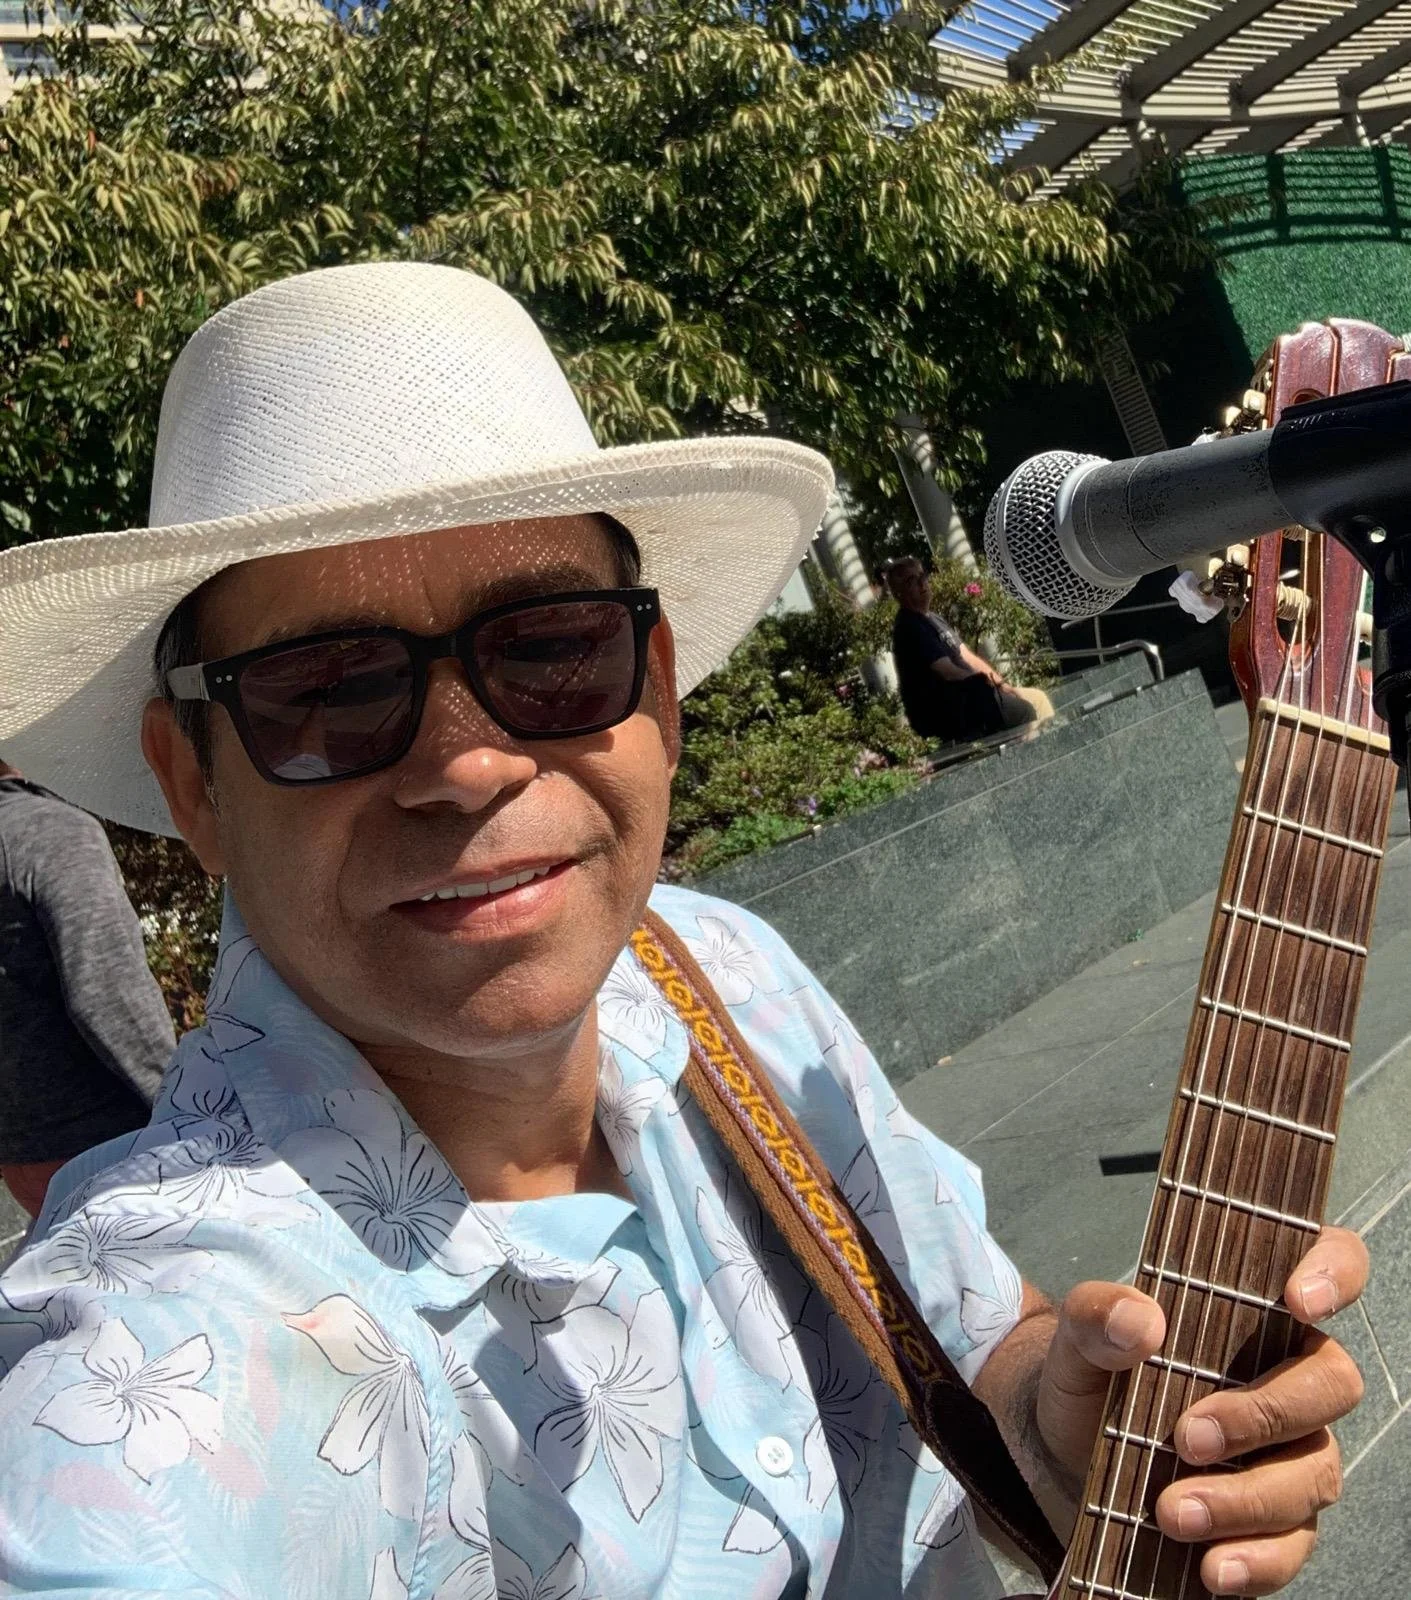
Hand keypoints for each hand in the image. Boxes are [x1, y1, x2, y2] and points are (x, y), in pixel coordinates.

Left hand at [1036, 1227, 1366, 1595]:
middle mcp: (1290, 1374)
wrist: (1064, 1448)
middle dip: (1264, 1413)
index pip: (1330, 1264)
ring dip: (1245, 1498)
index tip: (1296, 1299)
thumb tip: (1140, 1322)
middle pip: (1332, 1383)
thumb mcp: (1077, 1336)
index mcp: (1255, 1307)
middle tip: (1187, 1437)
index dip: (1334, 1272)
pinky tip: (1212, 1567)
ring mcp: (1292, 1450)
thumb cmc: (1093, 1372)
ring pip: (1313, 1473)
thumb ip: (1098, 1314)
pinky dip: (1256, 1560)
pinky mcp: (1279, 1521)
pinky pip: (1294, 1546)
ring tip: (1172, 1511)